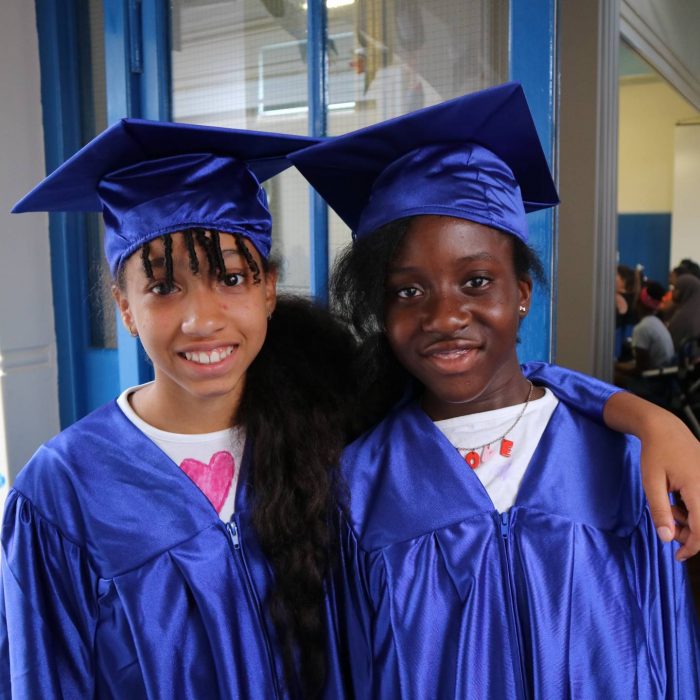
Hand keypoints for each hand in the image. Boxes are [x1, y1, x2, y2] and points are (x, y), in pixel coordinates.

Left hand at [639, 409, 699, 559]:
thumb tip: (666, 538)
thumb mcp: (651, 482)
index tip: (679, 556)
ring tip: (670, 505)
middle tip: (667, 523)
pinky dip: (694, 509)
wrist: (665, 428)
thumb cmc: (655, 453)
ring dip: (691, 520)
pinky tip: (679, 499)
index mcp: (698, 487)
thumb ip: (660, 510)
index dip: (692, 546)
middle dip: (689, 532)